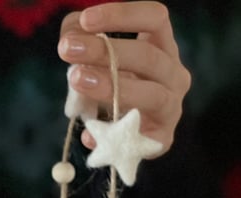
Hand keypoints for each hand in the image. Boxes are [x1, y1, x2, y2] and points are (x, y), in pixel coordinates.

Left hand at [58, 2, 190, 155]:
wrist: (128, 137)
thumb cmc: (114, 90)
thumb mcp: (97, 61)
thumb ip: (83, 42)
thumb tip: (71, 37)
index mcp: (163, 48)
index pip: (155, 19)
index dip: (123, 15)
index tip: (86, 20)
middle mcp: (174, 75)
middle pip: (148, 56)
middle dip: (104, 51)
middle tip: (66, 49)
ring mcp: (172, 108)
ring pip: (150, 94)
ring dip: (111, 86)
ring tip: (77, 79)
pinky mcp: (162, 139)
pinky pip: (138, 135)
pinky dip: (110, 134)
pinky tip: (87, 134)